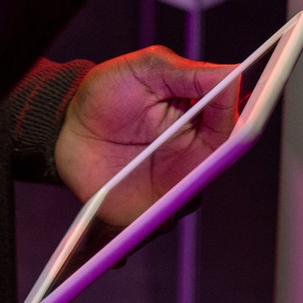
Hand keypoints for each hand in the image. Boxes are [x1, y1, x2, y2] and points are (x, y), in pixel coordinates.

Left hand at [54, 46, 239, 226]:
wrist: (65, 125)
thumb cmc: (108, 92)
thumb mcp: (146, 69)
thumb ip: (188, 73)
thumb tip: (231, 75)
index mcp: (198, 118)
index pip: (230, 121)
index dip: (238, 120)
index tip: (235, 119)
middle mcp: (191, 153)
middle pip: (219, 167)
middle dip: (213, 168)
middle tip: (200, 167)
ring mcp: (170, 183)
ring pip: (191, 200)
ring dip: (181, 202)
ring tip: (165, 204)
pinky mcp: (144, 209)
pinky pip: (157, 226)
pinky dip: (149, 230)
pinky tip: (135, 232)